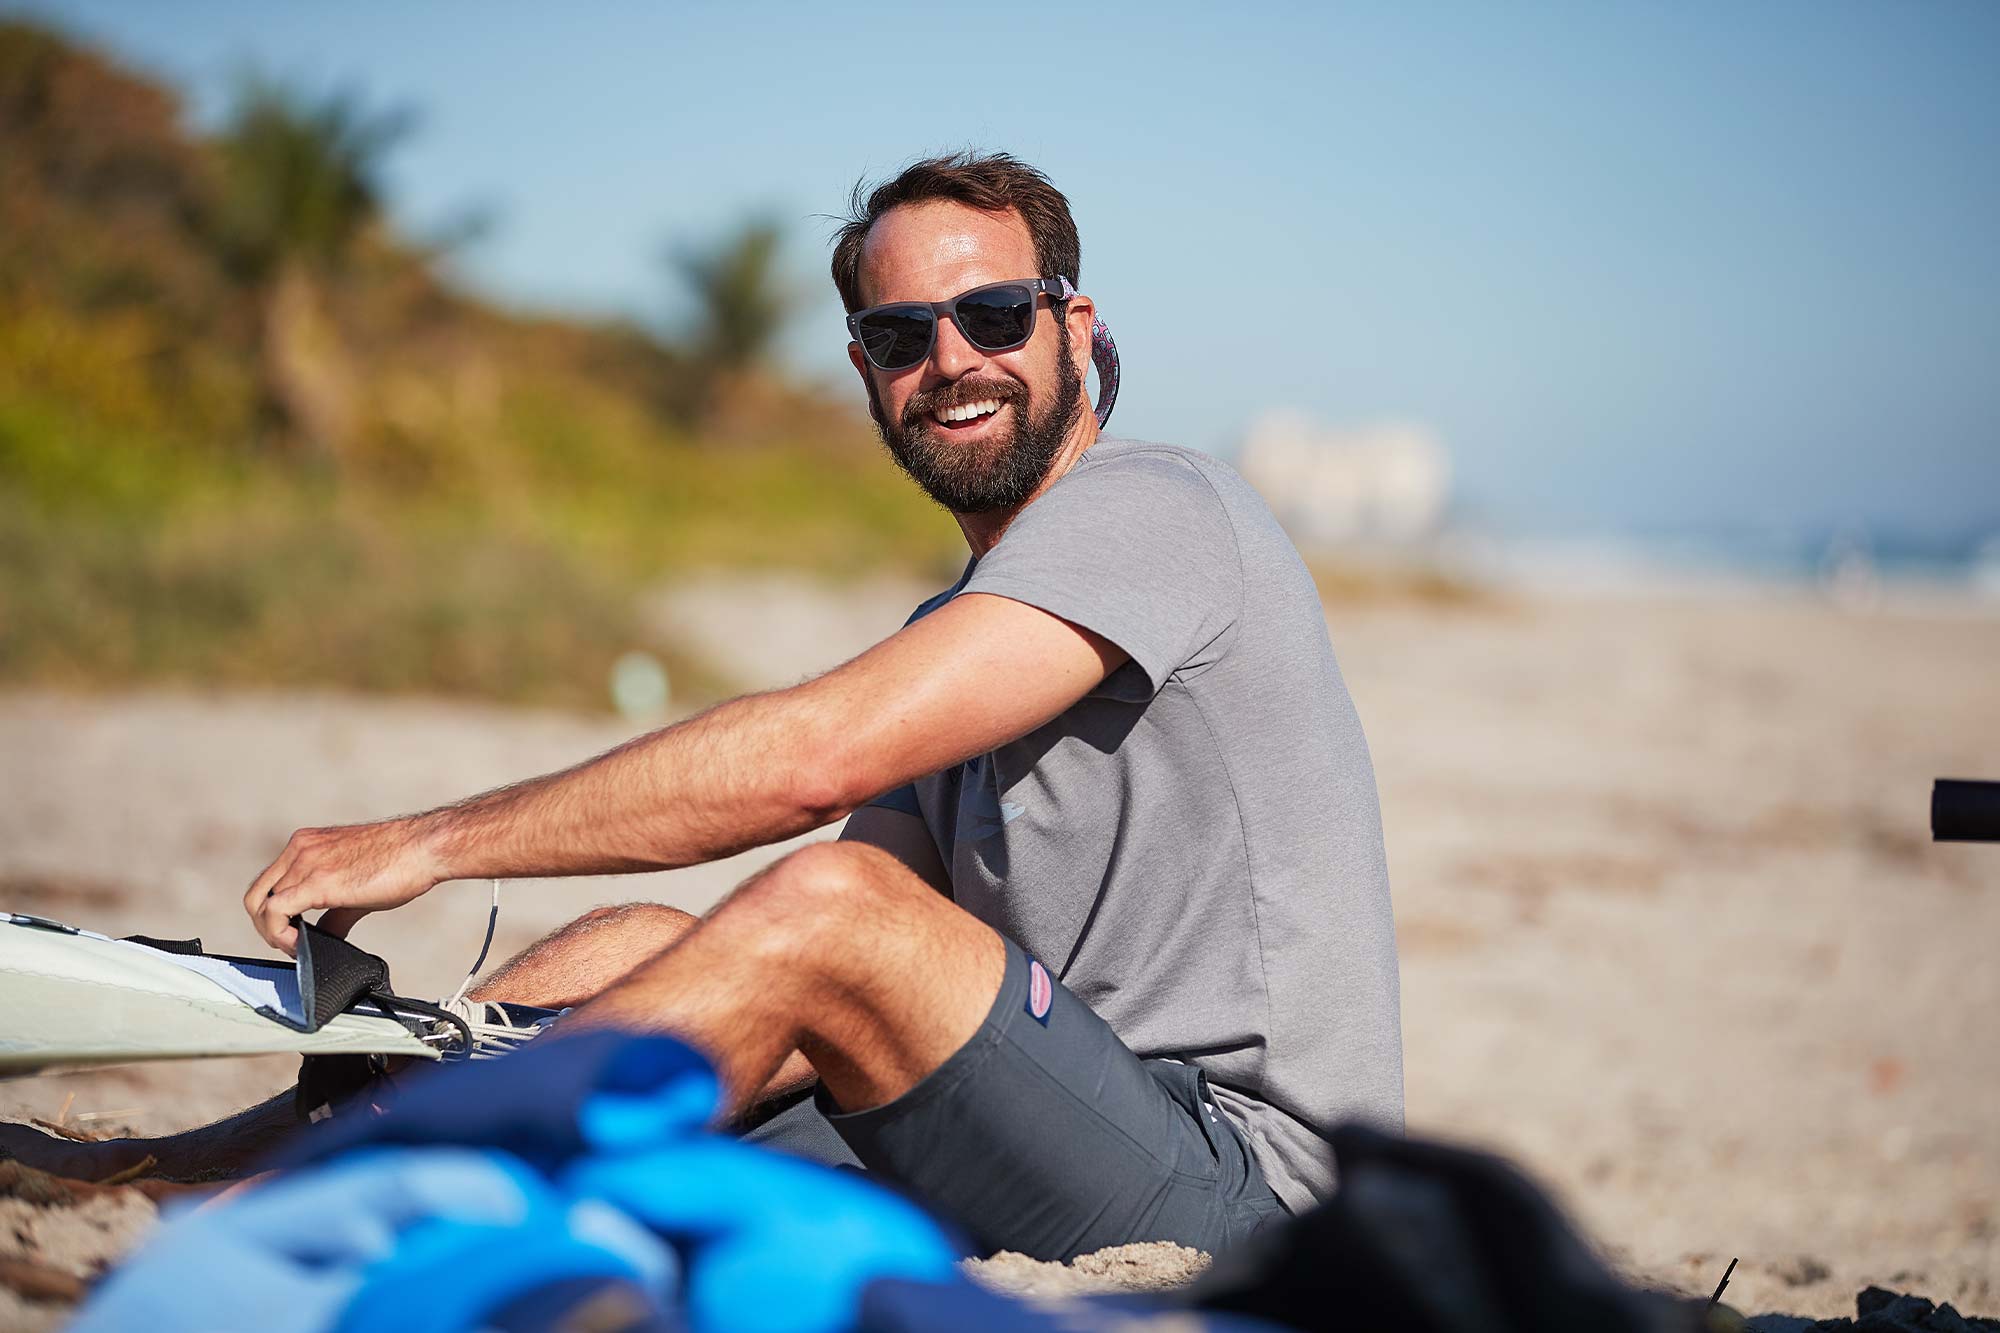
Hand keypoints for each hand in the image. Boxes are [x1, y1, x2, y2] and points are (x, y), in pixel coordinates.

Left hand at [243, 817, 444, 953]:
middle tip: (290, 944)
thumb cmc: (402, 861)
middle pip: (255, 894)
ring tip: (296, 947)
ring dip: (272, 934)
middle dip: (265, 926)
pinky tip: (300, 945)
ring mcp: (305, 863)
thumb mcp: (357, 884)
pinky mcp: (316, 882)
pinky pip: (275, 912)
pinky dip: (278, 935)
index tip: (294, 933)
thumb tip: (324, 938)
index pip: (269, 882)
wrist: (425, 848)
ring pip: (259, 905)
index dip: (274, 914)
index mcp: (307, 845)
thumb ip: (334, 912)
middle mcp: (300, 849)